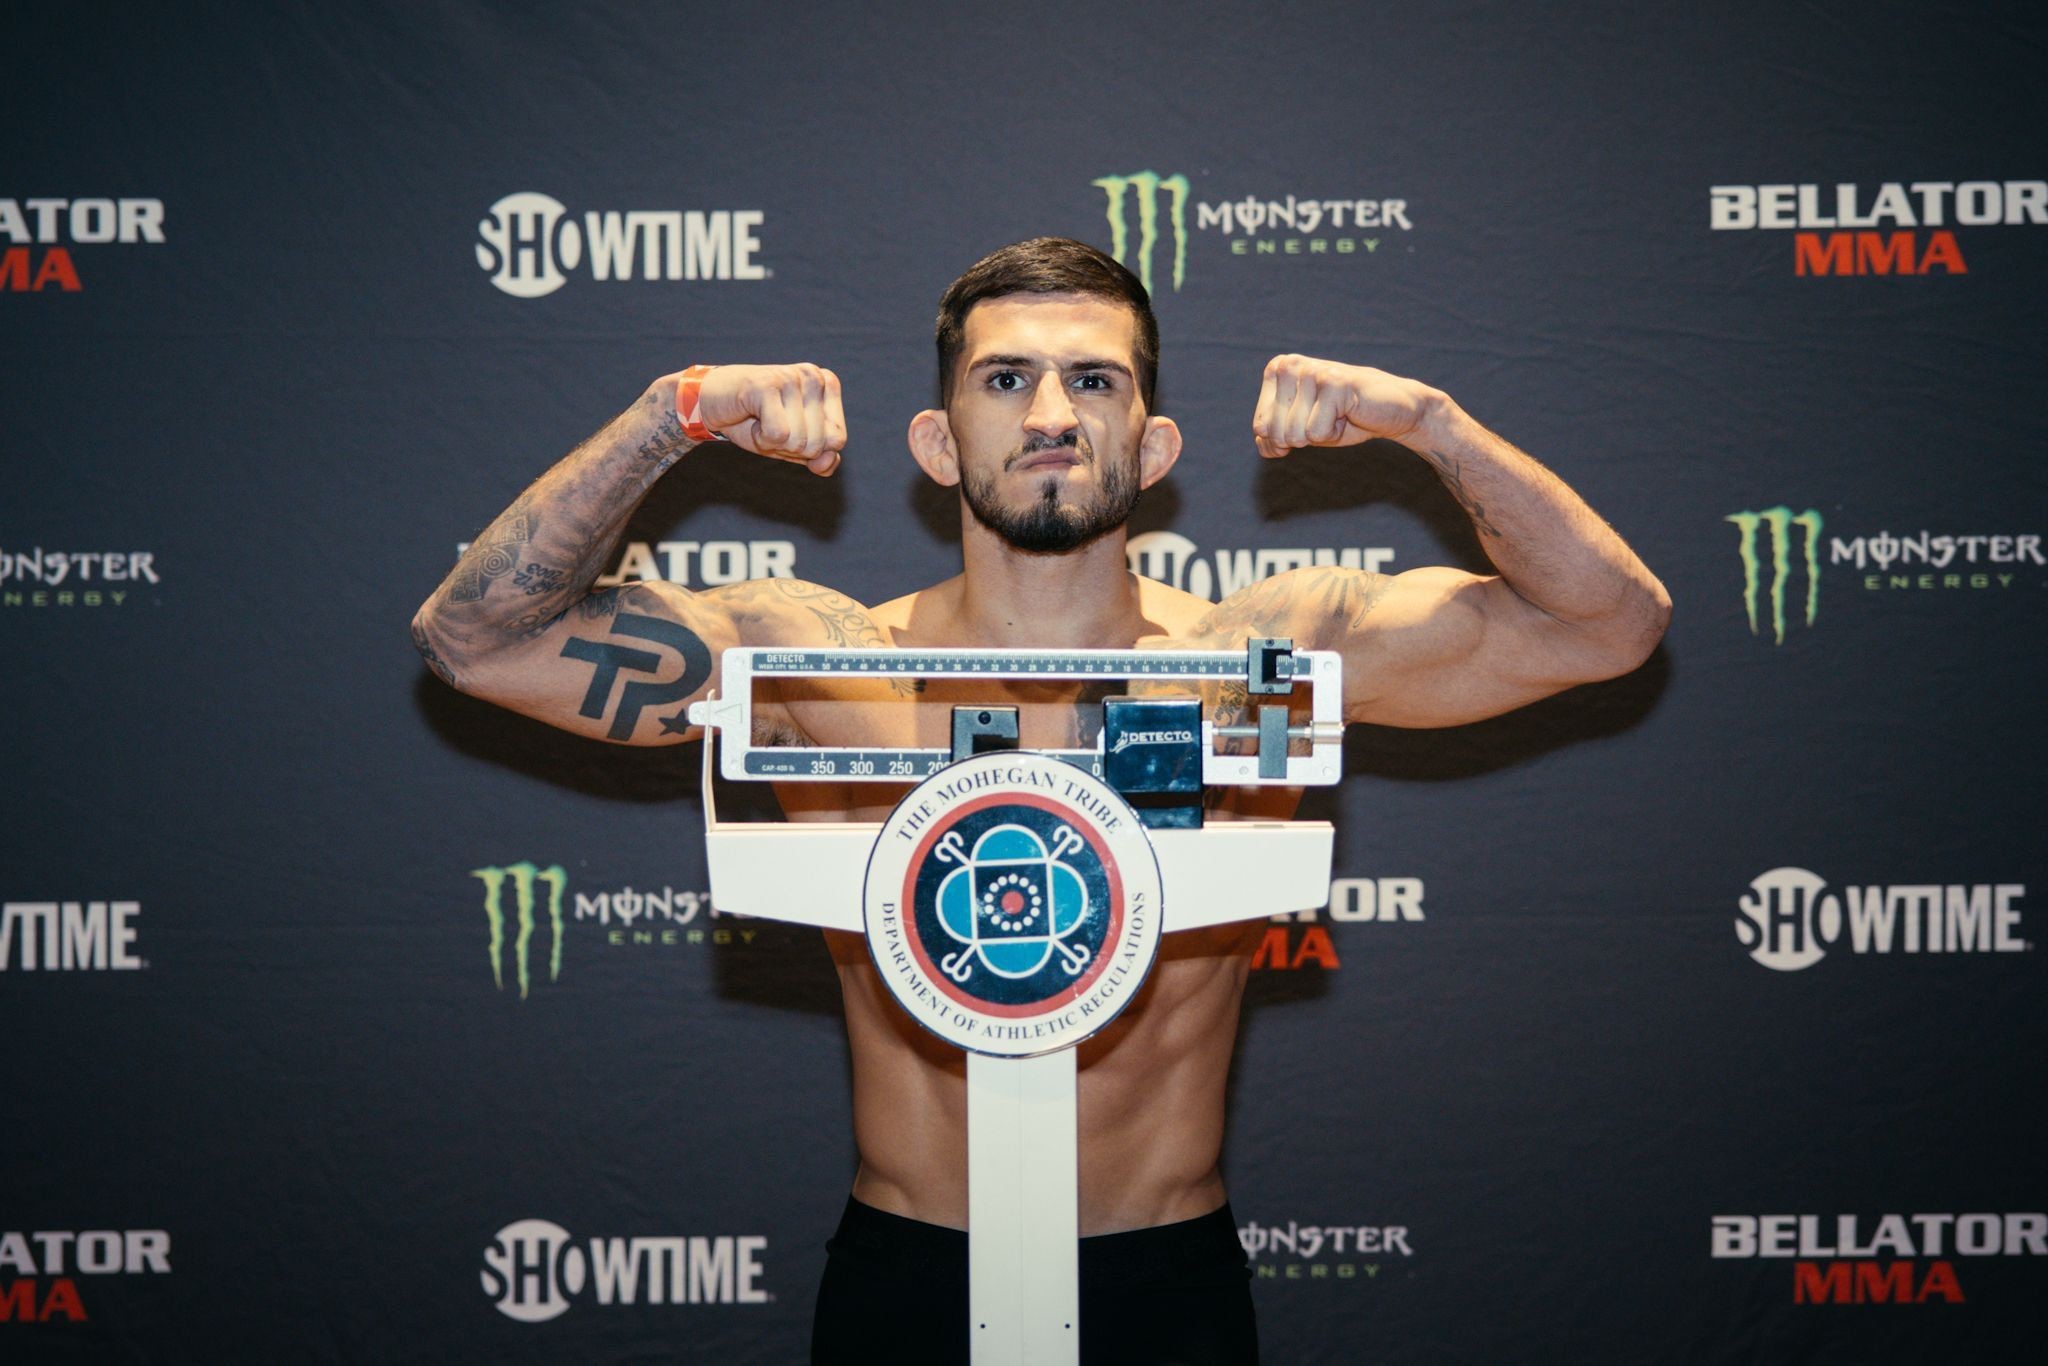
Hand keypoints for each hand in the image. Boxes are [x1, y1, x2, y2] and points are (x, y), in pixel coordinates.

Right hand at [690, 363, 846, 474]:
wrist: (709, 404)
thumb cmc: (755, 422)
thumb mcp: (793, 446)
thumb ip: (820, 458)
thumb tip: (827, 462)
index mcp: (827, 384)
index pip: (837, 440)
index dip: (808, 448)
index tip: (787, 428)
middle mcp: (813, 375)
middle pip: (817, 443)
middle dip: (788, 446)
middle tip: (768, 424)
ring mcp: (791, 377)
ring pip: (798, 441)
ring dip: (772, 442)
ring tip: (759, 419)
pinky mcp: (767, 384)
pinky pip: (778, 435)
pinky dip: (760, 439)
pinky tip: (750, 417)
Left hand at [1251, 355, 1439, 458]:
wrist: (1390, 413)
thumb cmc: (1342, 419)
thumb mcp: (1300, 432)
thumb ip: (1271, 438)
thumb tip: (1263, 440)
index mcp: (1277, 370)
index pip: (1261, 426)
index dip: (1285, 438)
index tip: (1310, 420)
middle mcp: (1290, 365)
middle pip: (1275, 431)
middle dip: (1303, 438)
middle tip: (1327, 418)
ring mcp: (1312, 371)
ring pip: (1295, 434)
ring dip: (1320, 434)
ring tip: (1338, 414)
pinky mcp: (1333, 383)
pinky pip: (1316, 433)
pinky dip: (1334, 434)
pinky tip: (1348, 414)